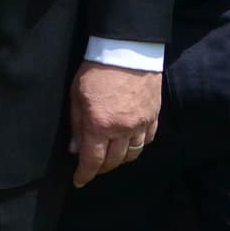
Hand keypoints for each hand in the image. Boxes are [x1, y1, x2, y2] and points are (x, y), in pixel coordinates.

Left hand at [68, 62, 161, 188]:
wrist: (127, 49)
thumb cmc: (96, 69)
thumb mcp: (77, 95)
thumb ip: (77, 125)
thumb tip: (75, 150)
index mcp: (99, 125)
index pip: (92, 161)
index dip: (85, 175)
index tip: (79, 181)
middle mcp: (122, 130)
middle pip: (113, 161)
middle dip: (101, 168)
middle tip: (93, 166)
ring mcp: (141, 124)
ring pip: (132, 154)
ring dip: (120, 159)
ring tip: (111, 155)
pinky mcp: (154, 116)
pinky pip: (148, 140)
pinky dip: (138, 145)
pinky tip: (130, 142)